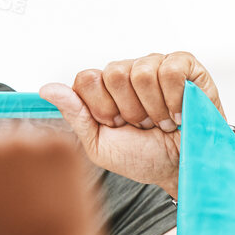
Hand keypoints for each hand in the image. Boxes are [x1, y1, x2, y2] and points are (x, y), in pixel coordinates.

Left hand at [45, 51, 225, 196]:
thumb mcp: (101, 145)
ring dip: (153, 108)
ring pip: (142, 71)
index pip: (87, 78)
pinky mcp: (187, 66)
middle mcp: (130, 71)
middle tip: (142, 125)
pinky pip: (171, 69)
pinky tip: (178, 114)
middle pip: (113, 72)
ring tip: (162, 122)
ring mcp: (158, 65)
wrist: (182, 169)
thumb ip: (76, 115)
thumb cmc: (144, 158)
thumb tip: (48, 89)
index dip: (101, 107)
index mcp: (106, 87)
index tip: (116, 126)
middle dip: (129, 109)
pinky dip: (174, 98)